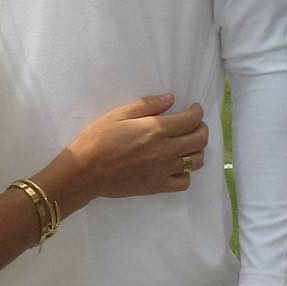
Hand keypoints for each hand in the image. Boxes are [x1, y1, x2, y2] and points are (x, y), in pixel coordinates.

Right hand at [67, 94, 207, 201]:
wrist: (85, 172)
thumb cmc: (97, 139)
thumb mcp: (118, 114)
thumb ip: (146, 105)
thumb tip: (170, 99)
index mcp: (156, 129)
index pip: (191, 119)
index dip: (197, 111)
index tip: (194, 108)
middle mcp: (166, 149)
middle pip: (200, 139)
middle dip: (202, 128)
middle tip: (193, 125)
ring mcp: (164, 170)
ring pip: (197, 161)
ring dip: (197, 150)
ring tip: (187, 145)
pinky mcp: (158, 186)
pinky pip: (184, 182)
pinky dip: (186, 174)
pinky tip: (177, 167)